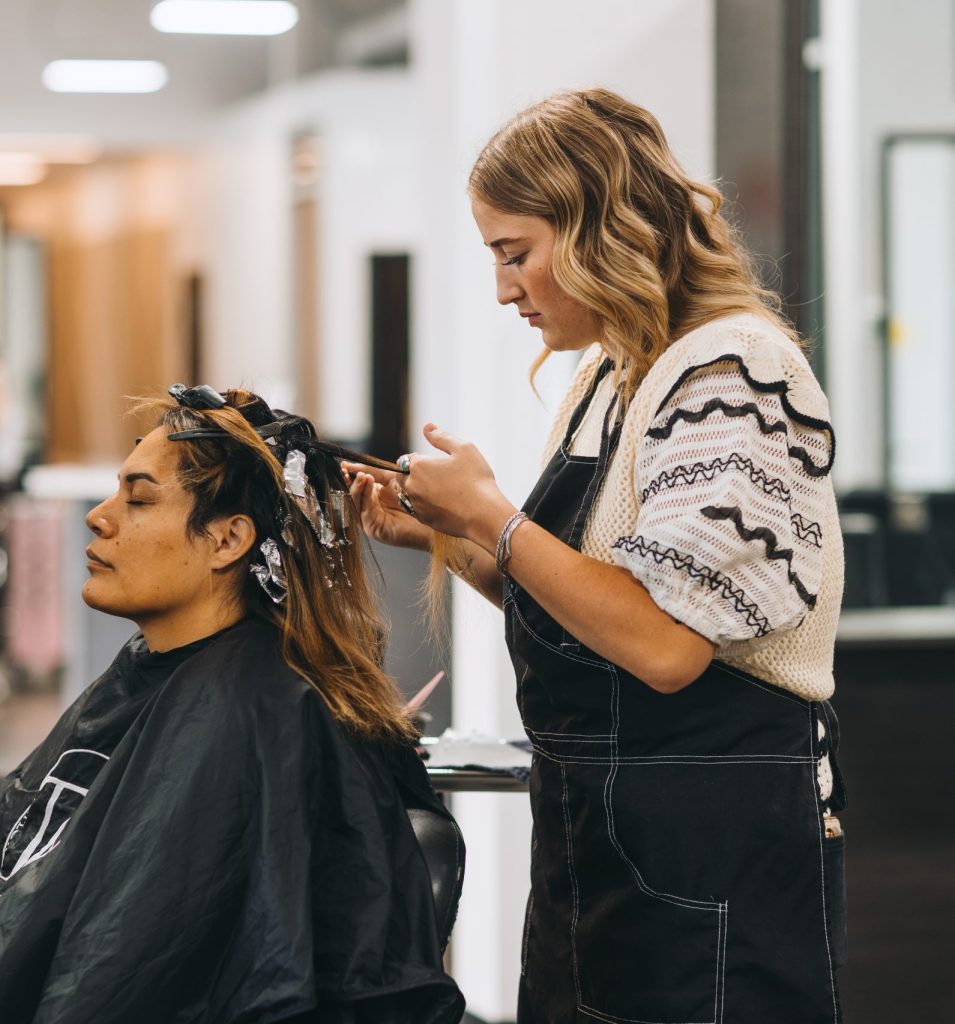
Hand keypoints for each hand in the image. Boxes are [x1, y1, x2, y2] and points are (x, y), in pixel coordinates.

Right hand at [342, 461, 432, 550]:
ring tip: (362, 475)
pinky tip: (368, 484)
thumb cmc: (417, 499)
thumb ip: (376, 472)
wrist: (433, 519)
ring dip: (357, 488)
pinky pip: (365, 511)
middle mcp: (369, 508)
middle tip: (349, 470)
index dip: (350, 475)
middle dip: (351, 481)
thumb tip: (357, 463)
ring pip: (356, 503)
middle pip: (353, 494)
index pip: (357, 485)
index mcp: (373, 496)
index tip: (344, 465)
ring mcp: (370, 519)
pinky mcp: (374, 529)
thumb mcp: (394, 480)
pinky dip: (365, 497)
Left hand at [402, 425, 514, 547]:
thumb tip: (426, 427)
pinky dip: (425, 506)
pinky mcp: (423, 519)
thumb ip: (442, 437)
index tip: (437, 464)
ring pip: (408, 494)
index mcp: (418, 465)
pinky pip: (417, 510)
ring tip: (441, 491)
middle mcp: (411, 485)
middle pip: (403, 477)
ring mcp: (415, 504)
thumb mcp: (464, 449)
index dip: (422, 460)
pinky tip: (443, 504)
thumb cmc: (476, 479)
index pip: (407, 459)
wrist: (483, 514)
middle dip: (415, 475)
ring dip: (418, 491)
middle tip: (439, 477)